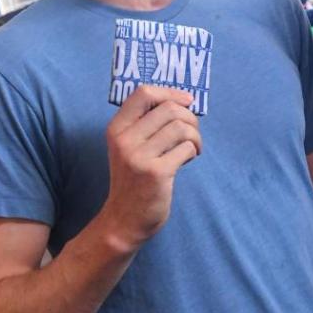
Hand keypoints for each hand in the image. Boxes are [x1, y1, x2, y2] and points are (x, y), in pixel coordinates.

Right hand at [98, 86, 199, 248]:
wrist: (124, 220)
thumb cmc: (133, 180)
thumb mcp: (128, 147)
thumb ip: (146, 124)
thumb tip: (183, 100)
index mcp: (116, 128)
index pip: (143, 92)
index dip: (170, 92)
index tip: (187, 101)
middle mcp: (125, 139)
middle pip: (169, 108)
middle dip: (190, 118)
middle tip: (192, 134)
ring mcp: (139, 156)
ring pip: (180, 127)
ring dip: (195, 136)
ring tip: (193, 149)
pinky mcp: (156, 172)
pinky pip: (186, 148)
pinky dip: (193, 152)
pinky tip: (187, 160)